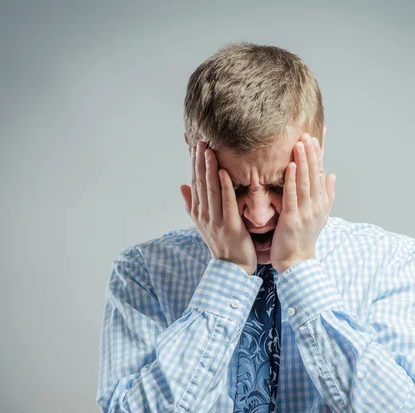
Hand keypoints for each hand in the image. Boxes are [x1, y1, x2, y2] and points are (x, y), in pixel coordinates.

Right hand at [180, 141, 256, 275]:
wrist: (232, 268)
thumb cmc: (222, 244)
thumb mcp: (203, 224)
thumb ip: (192, 205)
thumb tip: (182, 186)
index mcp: (198, 213)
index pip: (195, 184)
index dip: (194, 165)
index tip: (194, 146)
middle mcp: (204, 215)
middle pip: (201, 184)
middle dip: (200, 162)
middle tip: (201, 142)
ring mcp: (216, 221)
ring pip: (212, 191)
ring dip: (210, 170)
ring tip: (209, 151)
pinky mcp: (231, 227)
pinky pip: (227, 203)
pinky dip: (225, 187)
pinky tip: (225, 172)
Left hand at [270, 132, 335, 273]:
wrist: (298, 263)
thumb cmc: (304, 239)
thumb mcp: (320, 216)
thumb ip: (327, 195)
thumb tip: (331, 175)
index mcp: (321, 203)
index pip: (320, 174)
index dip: (318, 156)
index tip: (315, 138)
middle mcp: (316, 205)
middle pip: (314, 174)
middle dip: (311, 153)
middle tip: (306, 134)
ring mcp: (305, 212)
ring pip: (304, 182)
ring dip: (303, 161)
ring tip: (300, 143)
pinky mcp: (292, 219)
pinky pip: (292, 196)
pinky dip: (292, 180)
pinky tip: (291, 165)